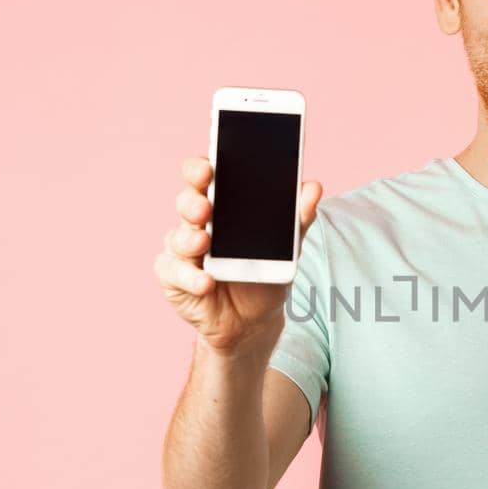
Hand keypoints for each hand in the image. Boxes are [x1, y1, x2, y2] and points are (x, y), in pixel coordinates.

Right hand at [154, 154, 321, 354]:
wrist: (254, 321)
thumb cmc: (263, 274)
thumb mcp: (287, 248)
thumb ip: (297, 218)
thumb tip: (313, 187)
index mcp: (221, 206)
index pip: (204, 177)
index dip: (201, 168)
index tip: (209, 167)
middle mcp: (197, 224)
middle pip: (187, 203)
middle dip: (193, 202)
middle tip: (205, 207)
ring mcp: (182, 250)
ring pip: (178, 237)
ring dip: (190, 240)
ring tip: (203, 244)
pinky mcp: (174, 277)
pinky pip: (176, 273)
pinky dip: (192, 278)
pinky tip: (206, 282)